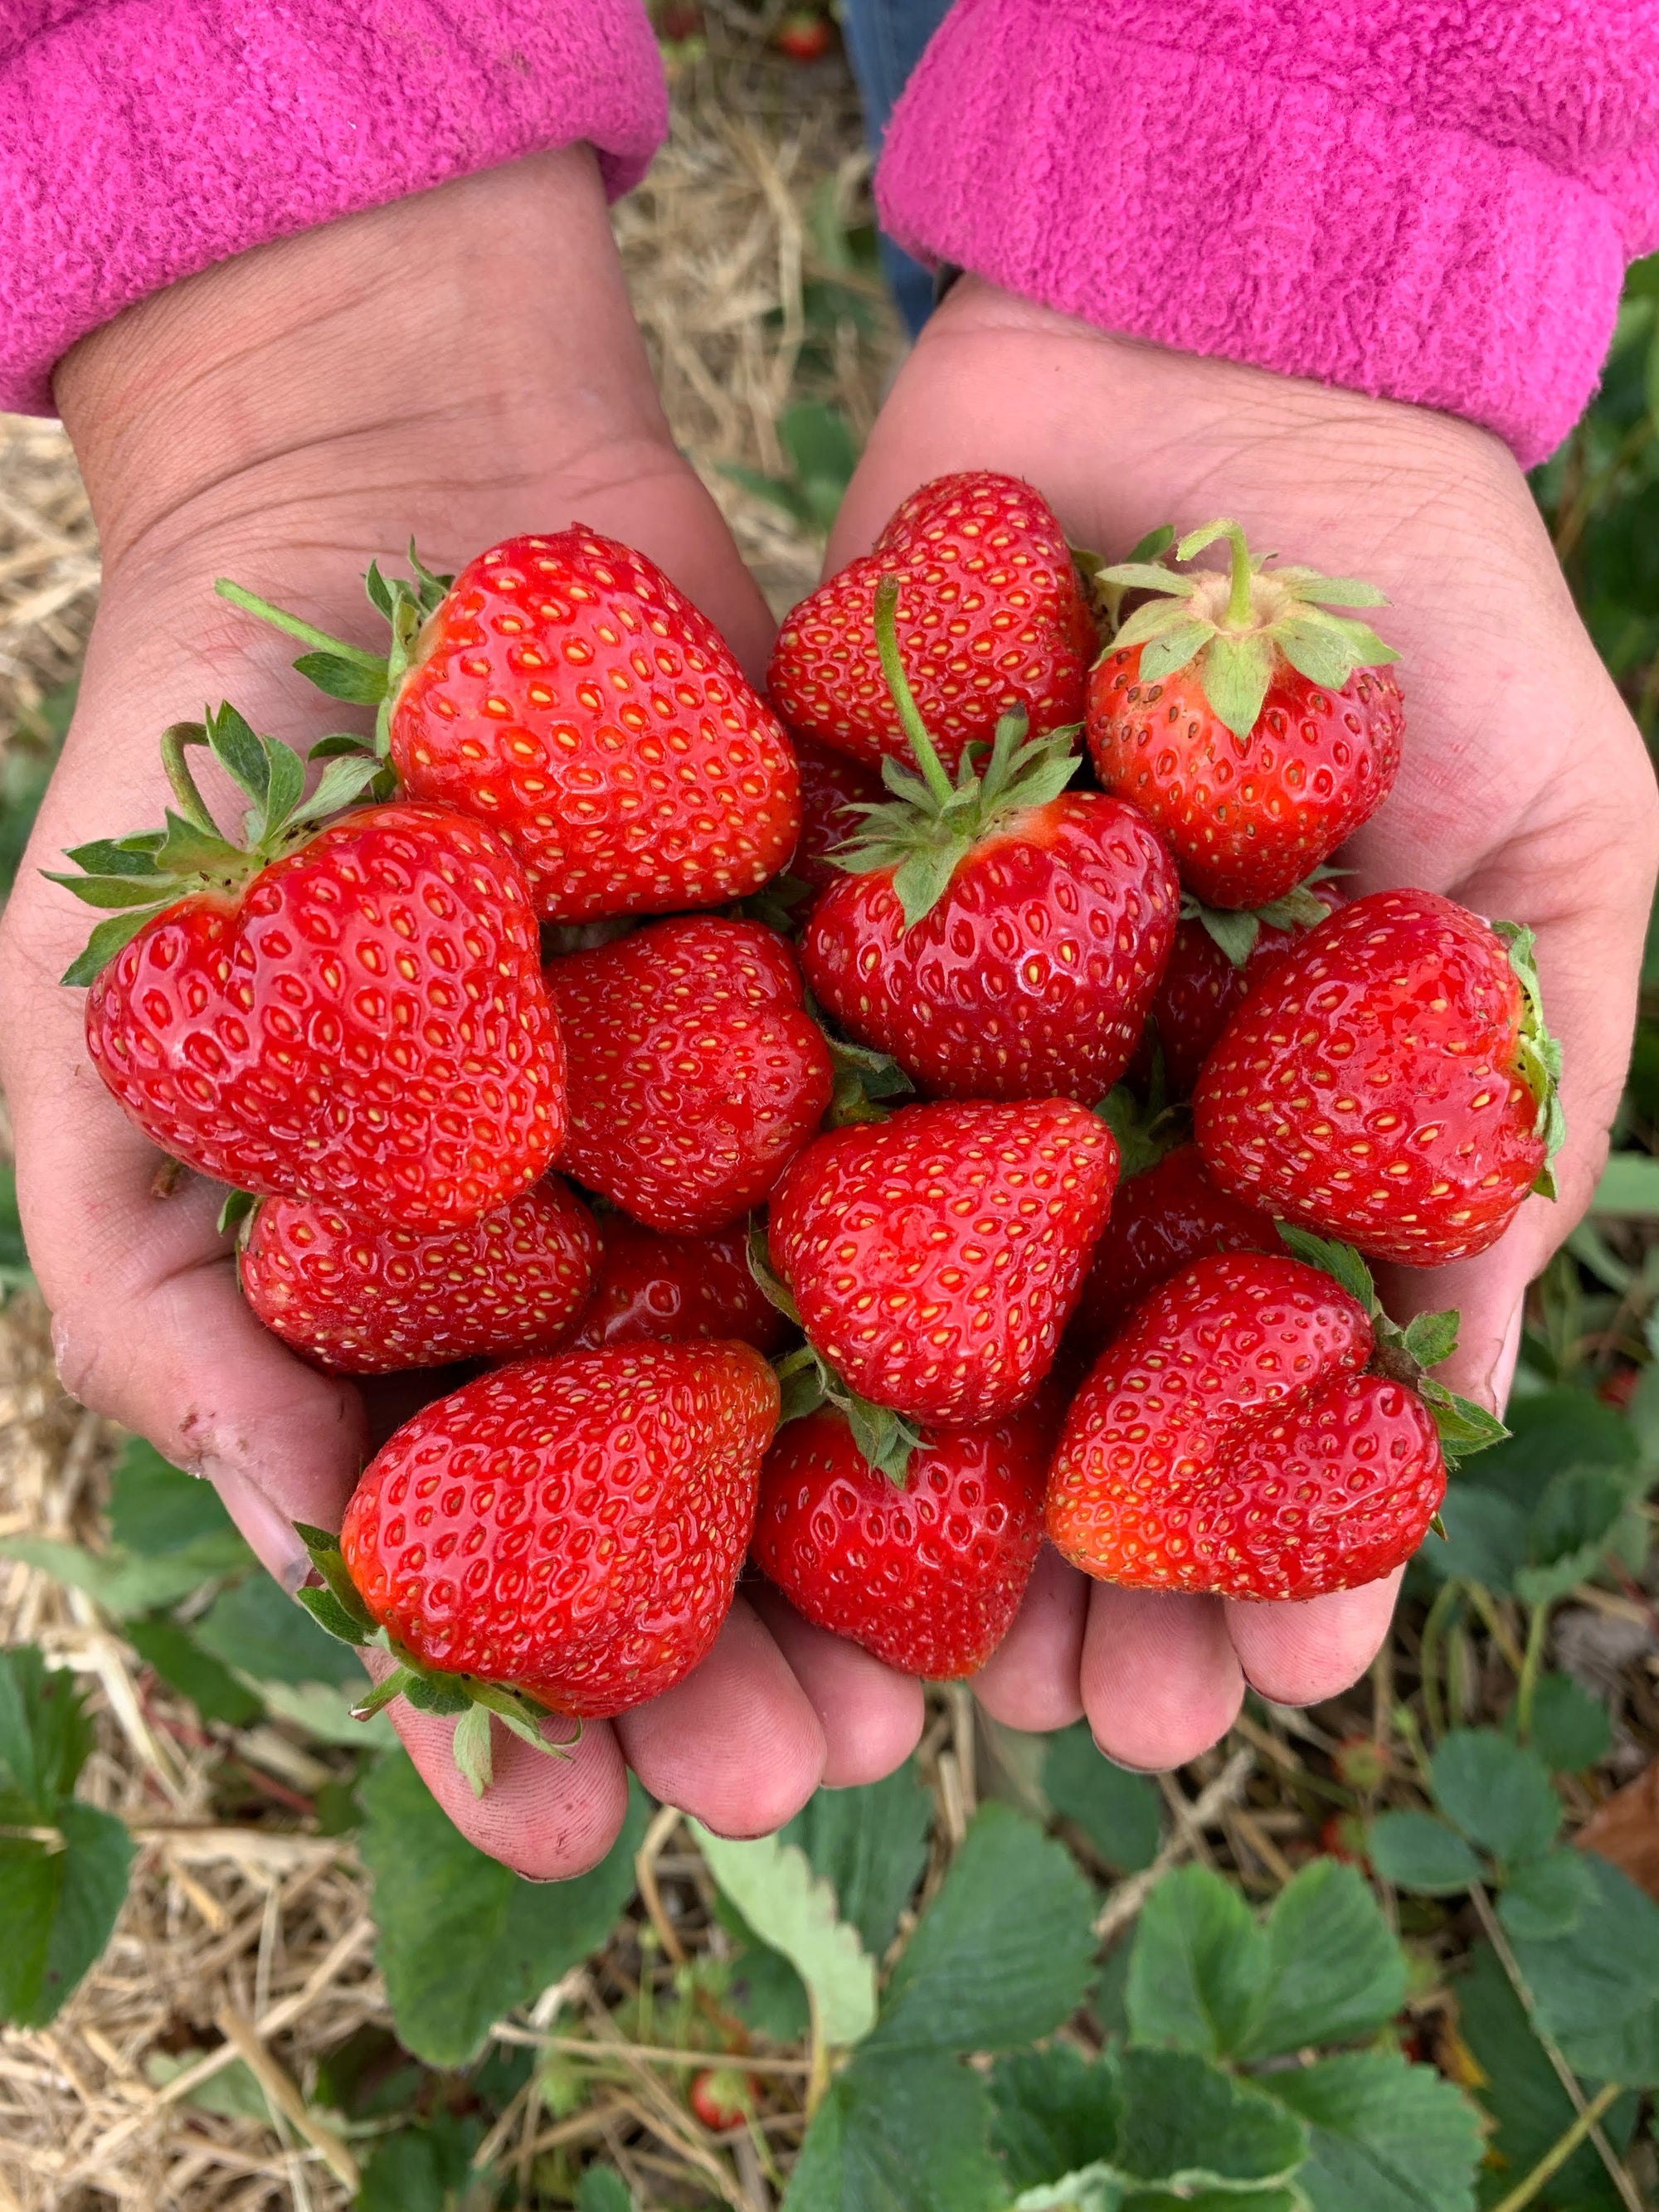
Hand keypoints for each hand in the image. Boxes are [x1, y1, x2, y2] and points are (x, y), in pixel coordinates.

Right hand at [0, 150, 923, 1873]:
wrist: (390, 488)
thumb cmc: (209, 785)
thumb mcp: (115, 1052)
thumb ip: (170, 1304)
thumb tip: (305, 1548)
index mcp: (434, 1306)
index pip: (481, 1562)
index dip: (514, 1708)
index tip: (570, 1831)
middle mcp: (613, 1253)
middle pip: (690, 1517)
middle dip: (741, 1665)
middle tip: (804, 1779)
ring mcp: (760, 1137)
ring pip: (847, 1388)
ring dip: (899, 1544)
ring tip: (955, 1678)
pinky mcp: (880, 1009)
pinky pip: (958, 1167)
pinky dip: (1012, 1289)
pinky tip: (1065, 1415)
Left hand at [830, 277, 1658, 1768]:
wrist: (1205, 352)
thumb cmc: (1423, 600)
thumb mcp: (1555, 848)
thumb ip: (1510, 1095)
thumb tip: (1472, 1375)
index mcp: (1252, 1123)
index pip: (1253, 1386)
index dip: (1263, 1547)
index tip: (1256, 1690)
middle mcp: (1074, 1106)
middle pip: (1055, 1382)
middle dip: (1059, 1566)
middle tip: (1056, 1728)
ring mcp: (910, 1031)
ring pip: (874, 1300)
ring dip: (877, 1487)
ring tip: (874, 1656)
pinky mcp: (768, 929)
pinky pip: (723, 1112)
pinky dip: (699, 1248)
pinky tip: (684, 1414)